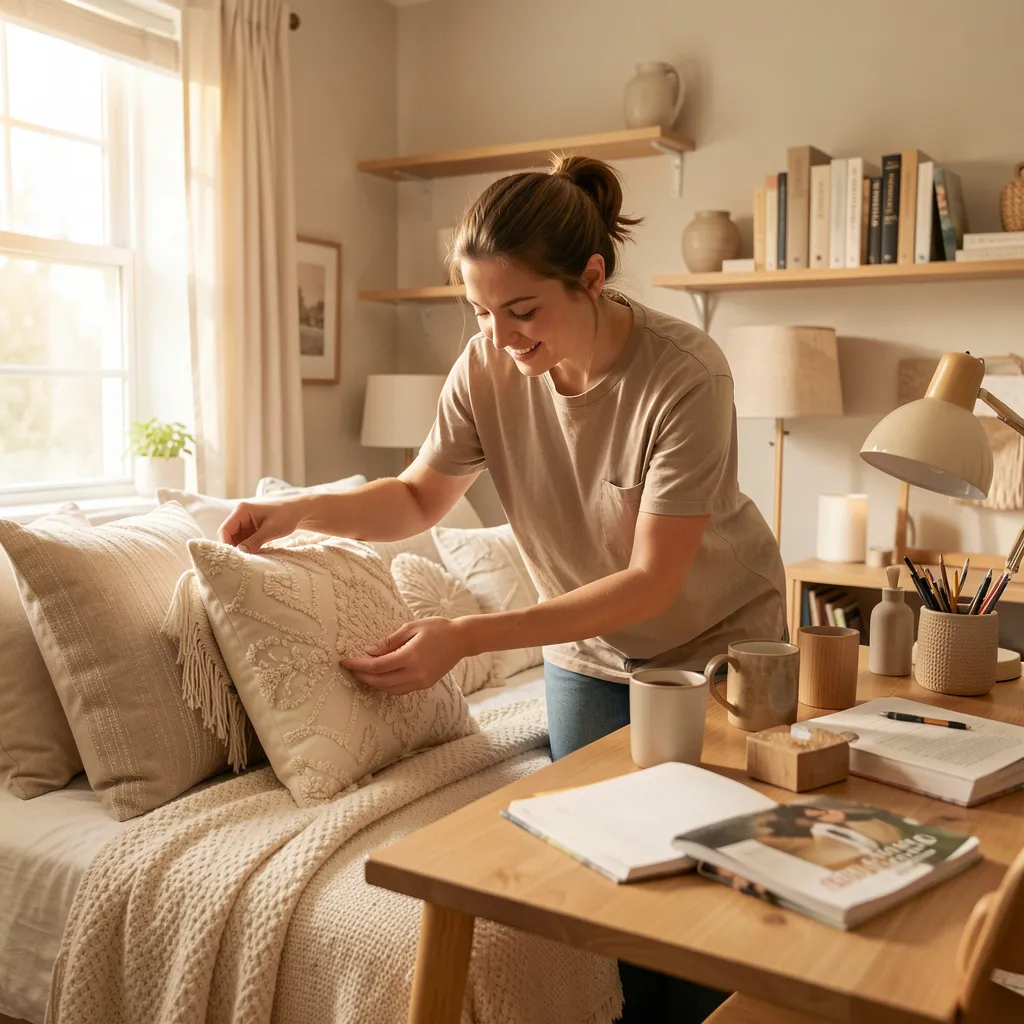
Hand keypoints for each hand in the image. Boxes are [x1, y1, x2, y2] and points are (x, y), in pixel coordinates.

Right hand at [218, 497, 305, 552]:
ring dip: (242, 548)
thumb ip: (255, 541)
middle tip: (242, 560)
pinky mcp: (252, 529)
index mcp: (242, 510)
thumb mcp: (271, 529)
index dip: (227, 543)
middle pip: (229, 535)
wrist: (300, 512)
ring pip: (236, 539)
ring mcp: (246, 522)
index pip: (225, 529)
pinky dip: (248, 547)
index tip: (235, 557)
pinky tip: (255, 554)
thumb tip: (241, 552)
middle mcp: (241, 515)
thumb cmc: (287, 516)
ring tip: (250, 558)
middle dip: (234, 547)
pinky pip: (244, 540)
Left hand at [342, 617, 466, 694]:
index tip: (345, 662)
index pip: (377, 666)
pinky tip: (379, 677)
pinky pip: (400, 690)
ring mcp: (421, 681)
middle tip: (350, 669)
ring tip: (361, 674)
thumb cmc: (437, 628)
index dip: (358, 666)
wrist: (462, 639)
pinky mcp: (425, 684)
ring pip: (389, 689)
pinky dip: (386, 686)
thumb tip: (369, 652)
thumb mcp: (411, 628)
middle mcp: (415, 673)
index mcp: (411, 657)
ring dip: (373, 683)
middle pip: (380, 681)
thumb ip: (389, 641)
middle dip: (362, 676)